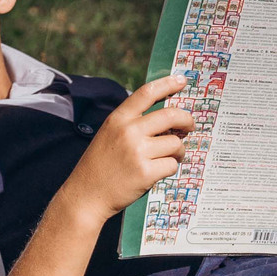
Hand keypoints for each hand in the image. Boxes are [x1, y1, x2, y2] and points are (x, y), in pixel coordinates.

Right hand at [58, 75, 195, 220]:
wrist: (86, 195)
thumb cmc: (100, 166)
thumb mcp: (109, 135)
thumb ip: (132, 124)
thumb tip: (168, 119)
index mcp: (118, 119)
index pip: (146, 93)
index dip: (167, 84)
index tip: (181, 80)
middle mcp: (128, 131)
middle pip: (170, 116)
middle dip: (187, 121)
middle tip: (190, 127)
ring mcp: (137, 152)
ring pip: (175, 144)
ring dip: (179, 151)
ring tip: (171, 157)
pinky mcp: (146, 172)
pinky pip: (172, 164)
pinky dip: (170, 168)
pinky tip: (159, 172)